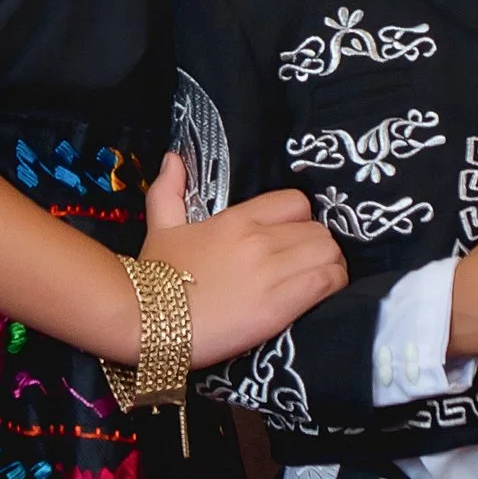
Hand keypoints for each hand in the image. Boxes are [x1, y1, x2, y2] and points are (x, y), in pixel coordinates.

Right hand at [138, 155, 346, 364]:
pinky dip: (332, 288)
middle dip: (320, 249)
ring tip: (320, 283)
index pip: (296, 203)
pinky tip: (323, 298)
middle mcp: (258, 239)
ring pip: (329, 254)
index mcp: (236, 219)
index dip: (302, 222)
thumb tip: (174, 159)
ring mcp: (269, 271)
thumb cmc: (153, 277)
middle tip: (309, 267)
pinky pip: (326, 282)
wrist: (145, 319)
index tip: (295, 241)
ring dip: (331, 268)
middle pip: (319, 231)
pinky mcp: (278, 305)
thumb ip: (169, 191)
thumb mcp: (160, 227)